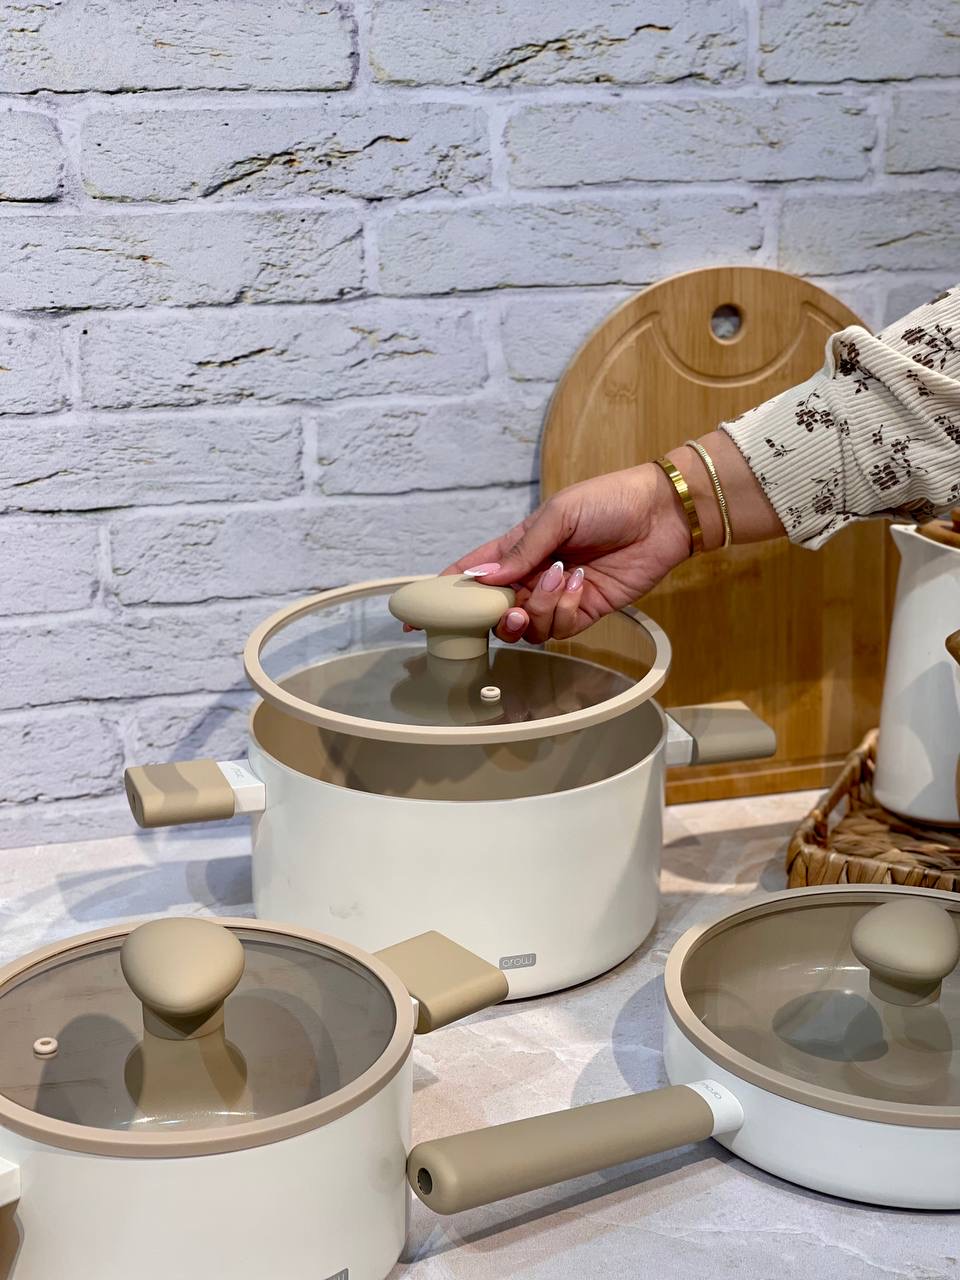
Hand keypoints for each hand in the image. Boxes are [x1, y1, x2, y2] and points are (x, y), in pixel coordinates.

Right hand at [442, 462, 691, 642]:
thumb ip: (521, 550)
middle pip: (494, 611)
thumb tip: (484, 579)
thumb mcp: (558, 514)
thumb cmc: (609, 501)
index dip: (445, 593)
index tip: (419, 613)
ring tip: (560, 578)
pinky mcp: (584, 612)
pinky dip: (566, 609)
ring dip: (538, 609)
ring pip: (525, 627)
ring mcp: (556, 597)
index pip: (472, 574)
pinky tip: (581, 583)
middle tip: (511, 606)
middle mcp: (532, 576)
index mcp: (517, 547)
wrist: (661, 515)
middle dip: (496, 615)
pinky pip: (559, 628)